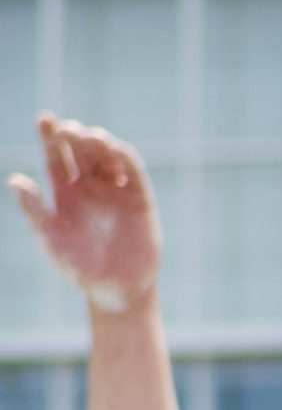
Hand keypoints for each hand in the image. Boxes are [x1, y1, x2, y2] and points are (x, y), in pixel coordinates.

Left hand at [8, 115, 161, 312]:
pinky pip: (133, 170)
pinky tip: (114, 149)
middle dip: (75, 135)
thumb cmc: (79, 268)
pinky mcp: (139, 198)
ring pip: (106, 154)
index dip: (49, 135)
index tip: (45, 119)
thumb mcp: (51, 239)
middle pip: (81, 149)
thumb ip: (34, 210)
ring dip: (98, 141)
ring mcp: (115, 190)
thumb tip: (14, 180)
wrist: (116, 289)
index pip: (56, 156)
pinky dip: (124, 156)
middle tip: (68, 131)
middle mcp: (89, 186)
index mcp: (65, 193)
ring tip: (89, 138)